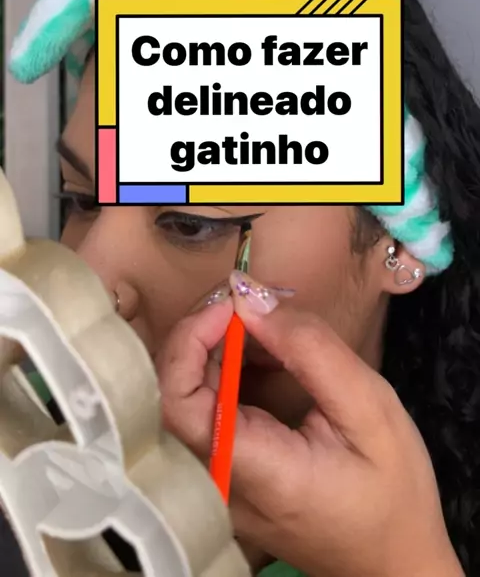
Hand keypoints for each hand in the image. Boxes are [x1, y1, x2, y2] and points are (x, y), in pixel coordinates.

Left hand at [156, 274, 463, 576]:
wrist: (395, 563)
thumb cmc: (393, 495)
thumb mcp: (370, 410)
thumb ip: (311, 350)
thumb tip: (252, 298)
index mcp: (252, 471)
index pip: (177, 400)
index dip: (189, 340)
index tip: (230, 305)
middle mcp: (218, 483)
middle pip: (173, 393)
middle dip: (202, 333)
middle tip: (249, 302)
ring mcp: (216, 485)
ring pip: (185, 398)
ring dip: (215, 349)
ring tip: (264, 324)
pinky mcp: (225, 478)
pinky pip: (206, 414)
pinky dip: (226, 373)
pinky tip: (263, 357)